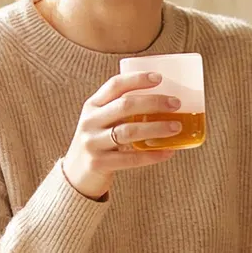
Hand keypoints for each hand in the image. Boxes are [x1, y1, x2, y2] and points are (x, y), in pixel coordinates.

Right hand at [60, 70, 183, 199]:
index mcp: (92, 106)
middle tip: (175, 104)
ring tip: (176, 126)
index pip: (115, 85)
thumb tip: (164, 101)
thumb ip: (121, 111)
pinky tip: (168, 151)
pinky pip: (130, 158)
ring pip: (129, 131)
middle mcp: (90, 122)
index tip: (159, 78)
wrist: (75, 175)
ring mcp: (92, 143)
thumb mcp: (101, 121)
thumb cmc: (98, 142)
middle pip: (124, 106)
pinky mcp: (99, 163)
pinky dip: (152, 155)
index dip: (137, 79)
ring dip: (156, 128)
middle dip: (153, 102)